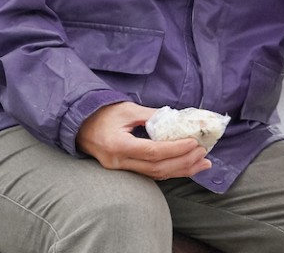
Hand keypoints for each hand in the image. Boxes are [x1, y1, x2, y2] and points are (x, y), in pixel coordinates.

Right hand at [76, 101, 211, 179]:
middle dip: (183, 162)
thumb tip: (179, 118)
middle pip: (156, 168)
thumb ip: (153, 115)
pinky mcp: (124, 171)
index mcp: (118, 145)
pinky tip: (186, 167)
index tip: (194, 143)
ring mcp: (119, 169)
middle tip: (203, 154)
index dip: (176, 149)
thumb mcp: (128, 109)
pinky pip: (150, 174)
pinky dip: (170, 170)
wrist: (80, 125)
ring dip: (181, 170)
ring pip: (155, 175)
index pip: (152, 152)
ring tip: (203, 164)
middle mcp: (118, 161)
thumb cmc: (103, 114)